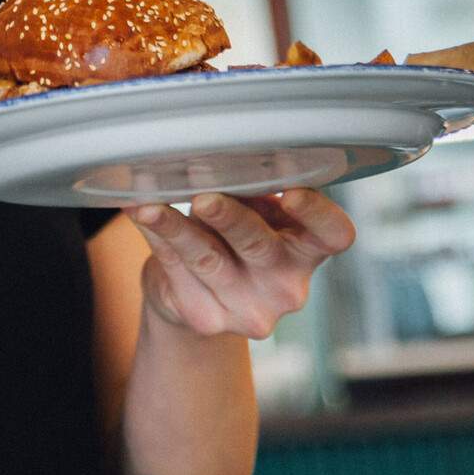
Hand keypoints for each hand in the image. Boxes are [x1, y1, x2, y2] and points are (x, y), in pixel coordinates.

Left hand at [124, 190, 355, 339]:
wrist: (197, 293)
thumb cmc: (234, 237)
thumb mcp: (255, 213)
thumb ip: (252, 192)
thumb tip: (222, 156)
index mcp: (309, 251)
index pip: (333, 235)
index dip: (317, 214)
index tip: (292, 191)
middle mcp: (285, 286)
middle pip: (260, 246)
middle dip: (230, 218)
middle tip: (205, 198)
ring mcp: (247, 308)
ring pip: (208, 260)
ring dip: (177, 228)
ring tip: (151, 207)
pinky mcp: (206, 318)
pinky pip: (176, 269)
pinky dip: (156, 238)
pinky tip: (140, 215)